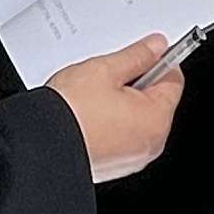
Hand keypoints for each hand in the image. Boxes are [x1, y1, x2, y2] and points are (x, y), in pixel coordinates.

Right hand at [47, 33, 183, 183]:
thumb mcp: (104, 70)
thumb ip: (136, 56)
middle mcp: (150, 143)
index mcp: (156, 118)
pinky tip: (88, 115)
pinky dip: (110, 125)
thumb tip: (155, 47)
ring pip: (136, 120)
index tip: (144, 52)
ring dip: (121, 105)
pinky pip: (120, 138)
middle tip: (109, 75)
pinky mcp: (113, 166)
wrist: (40, 147)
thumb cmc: (70, 112)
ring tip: (93, 97)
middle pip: (155, 101)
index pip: (173, 79)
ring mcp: (131, 158)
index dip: (158, 61)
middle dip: (136, 85)